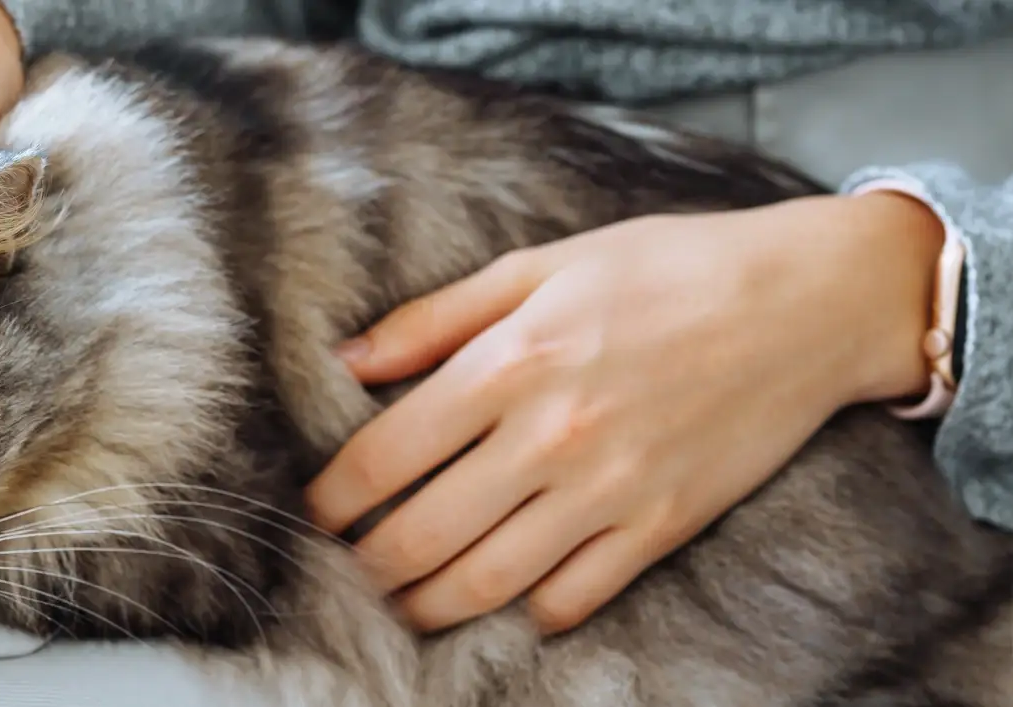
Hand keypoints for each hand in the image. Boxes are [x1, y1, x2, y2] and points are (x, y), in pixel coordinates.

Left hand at [306, 193, 944, 634]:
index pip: (384, 457)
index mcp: (509, 363)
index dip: (333, 499)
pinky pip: (573, 597)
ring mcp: (607, 491)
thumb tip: (348, 360)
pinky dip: (527, 611)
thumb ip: (435, 319)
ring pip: (486, 582)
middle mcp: (549, 436)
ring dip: (427, 605)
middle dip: (367, 565)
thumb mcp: (541, 265)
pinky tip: (504, 598)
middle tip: (347, 568)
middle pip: (421, 535)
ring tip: (401, 603)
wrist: (806, 302)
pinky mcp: (660, 527)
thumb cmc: (665, 269)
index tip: (317, 513)